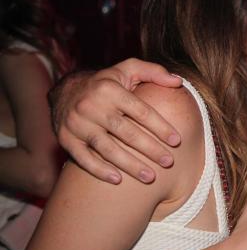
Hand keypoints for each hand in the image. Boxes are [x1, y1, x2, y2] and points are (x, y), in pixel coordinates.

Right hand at [55, 59, 181, 183]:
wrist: (66, 91)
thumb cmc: (107, 83)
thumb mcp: (128, 69)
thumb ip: (154, 72)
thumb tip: (178, 81)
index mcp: (110, 89)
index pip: (141, 111)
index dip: (160, 127)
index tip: (177, 141)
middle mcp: (92, 106)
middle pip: (126, 132)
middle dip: (150, 149)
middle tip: (168, 162)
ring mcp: (77, 124)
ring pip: (107, 148)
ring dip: (130, 165)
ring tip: (150, 177)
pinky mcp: (66, 138)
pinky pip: (83, 158)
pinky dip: (100, 170)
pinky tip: (118, 180)